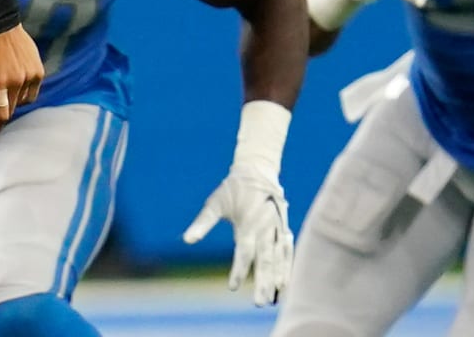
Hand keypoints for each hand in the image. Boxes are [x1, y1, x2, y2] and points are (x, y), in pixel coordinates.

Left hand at [0, 25, 43, 133]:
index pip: (1, 114)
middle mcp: (17, 81)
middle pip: (11, 109)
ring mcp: (30, 75)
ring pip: (23, 100)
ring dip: (12, 103)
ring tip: (1, 98)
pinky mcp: (38, 69)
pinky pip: (33, 89)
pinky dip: (24, 92)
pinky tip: (13, 87)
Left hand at [183, 164, 293, 305]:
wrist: (257, 171)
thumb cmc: (232, 189)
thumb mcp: (214, 203)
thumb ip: (202, 223)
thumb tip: (187, 240)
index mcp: (248, 224)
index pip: (244, 252)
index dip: (238, 270)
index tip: (231, 287)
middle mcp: (265, 228)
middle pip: (265, 260)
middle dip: (263, 282)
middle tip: (260, 303)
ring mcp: (277, 229)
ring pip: (279, 258)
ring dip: (278, 278)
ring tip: (276, 297)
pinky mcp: (283, 229)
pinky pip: (287, 251)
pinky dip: (287, 266)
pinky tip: (285, 282)